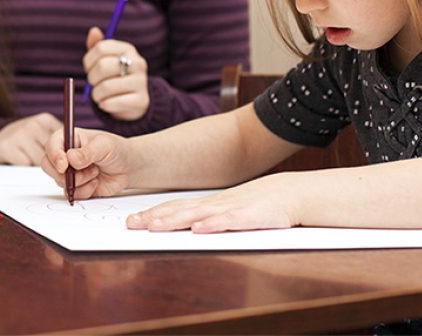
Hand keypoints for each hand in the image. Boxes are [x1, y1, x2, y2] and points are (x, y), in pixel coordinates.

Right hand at [0, 112, 61, 164]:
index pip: (65, 141)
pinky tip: (19, 160)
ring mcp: (19, 134)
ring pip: (40, 162)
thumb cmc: (26, 141)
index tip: (63, 163)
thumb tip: (74, 160)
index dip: (64, 155)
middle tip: (44, 162)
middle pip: (53, 153)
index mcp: (45, 120)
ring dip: (37, 167)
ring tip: (29, 158)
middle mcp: (32, 124)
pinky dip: (24, 168)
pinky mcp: (6, 147)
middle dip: (52, 163)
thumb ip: (60, 143)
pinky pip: (25, 166)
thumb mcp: (44, 135)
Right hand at [41, 126, 133, 199]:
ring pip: (59, 181)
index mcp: (68, 138)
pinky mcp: (75, 186)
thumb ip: (87, 152)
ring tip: (95, 172)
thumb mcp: (104, 146)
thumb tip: (71, 159)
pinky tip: (96, 183)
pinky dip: (85, 191)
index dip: (54, 156)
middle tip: (81, 173)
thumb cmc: (116, 150)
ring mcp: (68, 172)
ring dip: (80, 180)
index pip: (51, 145)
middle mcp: (65, 155)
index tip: (64, 165)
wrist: (128, 168)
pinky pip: (71, 194)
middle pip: (48, 165)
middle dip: (63, 173)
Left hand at [82, 27, 149, 119]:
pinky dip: (104, 105)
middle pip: (102, 66)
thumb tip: (94, 30)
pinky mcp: (141, 100)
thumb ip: (97, 46)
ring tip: (99, 96)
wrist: (134, 103)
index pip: (100, 48)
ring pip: (106, 87)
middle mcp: (137, 63)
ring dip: (96, 95)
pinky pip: (112, 102)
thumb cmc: (114, 77)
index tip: (89, 69)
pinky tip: (106, 104)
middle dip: (92, 78)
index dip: (88, 60)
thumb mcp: (106, 60)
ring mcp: (141, 81)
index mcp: (127, 49)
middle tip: (94, 84)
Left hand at [126, 173, 302, 232]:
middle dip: (153, 218)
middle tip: (130, 224)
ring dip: (174, 220)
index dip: (152, 214)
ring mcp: (230, 209)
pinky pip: (229, 222)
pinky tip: (198, 229)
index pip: (174, 208)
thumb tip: (188, 228)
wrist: (291, 193)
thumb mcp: (229, 211)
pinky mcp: (249, 217)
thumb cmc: (259, 205)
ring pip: (197, 215)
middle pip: (179, 211)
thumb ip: (209, 218)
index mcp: (208, 205)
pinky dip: (213, 225)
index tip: (130, 221)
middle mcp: (214, 205)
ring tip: (153, 226)